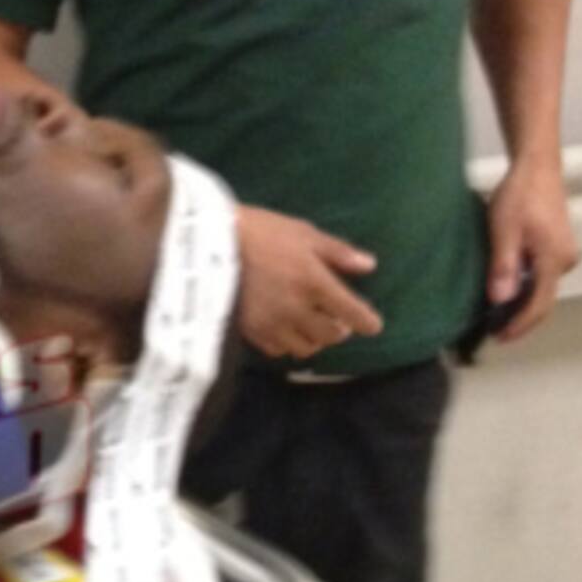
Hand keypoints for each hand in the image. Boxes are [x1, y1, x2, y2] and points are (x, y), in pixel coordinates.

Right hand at [235, 206, 384, 360]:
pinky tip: (283, 328)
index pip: (352, 313)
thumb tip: (368, 265)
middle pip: (331, 336)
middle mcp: (297, 308)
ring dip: (314, 339)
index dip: (367, 322)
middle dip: (339, 329)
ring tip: (309, 325)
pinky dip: (287, 343)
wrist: (210, 243)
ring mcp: (272, 323)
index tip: (372, 325)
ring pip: (305, 348)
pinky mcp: (250, 331)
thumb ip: (337, 252)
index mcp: (314, 282)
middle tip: (335, 318)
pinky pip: (277, 350)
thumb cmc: (261, 232)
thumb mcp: (303, 233)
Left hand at [486, 160, 577, 341]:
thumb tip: (501, 299)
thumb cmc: (519, 195)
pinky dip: (525, 288)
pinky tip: (505, 292)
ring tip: (495, 316)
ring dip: (521, 304)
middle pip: (543, 300)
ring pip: (541, 288)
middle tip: (493, 332)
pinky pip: (541, 276)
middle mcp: (565, 261)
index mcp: (554, 260)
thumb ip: (503, 265)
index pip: (539, 304)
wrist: (536, 168)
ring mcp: (563, 254)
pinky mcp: (556, 248)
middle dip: (520, 319)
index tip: (499, 338)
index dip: (519, 325)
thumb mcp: (503, 229)